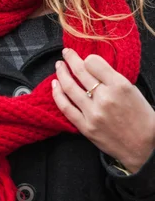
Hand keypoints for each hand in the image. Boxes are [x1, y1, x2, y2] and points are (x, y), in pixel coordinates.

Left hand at [52, 48, 154, 172]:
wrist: (145, 147)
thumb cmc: (141, 117)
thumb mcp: (132, 90)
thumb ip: (111, 78)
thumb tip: (90, 66)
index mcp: (119, 86)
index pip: (94, 62)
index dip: (88, 59)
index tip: (86, 59)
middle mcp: (105, 98)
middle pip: (80, 71)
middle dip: (70, 59)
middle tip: (66, 53)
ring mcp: (93, 113)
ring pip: (69, 87)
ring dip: (61, 73)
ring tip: (59, 66)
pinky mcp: (85, 127)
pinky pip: (66, 108)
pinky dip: (57, 94)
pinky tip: (55, 85)